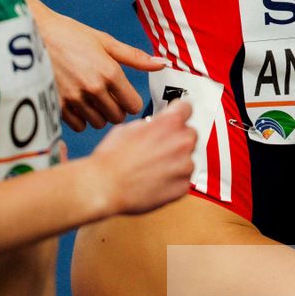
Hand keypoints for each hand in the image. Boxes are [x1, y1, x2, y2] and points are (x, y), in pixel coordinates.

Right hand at [30, 1, 166, 130]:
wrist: (33, 34)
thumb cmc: (70, 34)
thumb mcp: (105, 41)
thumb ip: (134, 57)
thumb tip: (161, 64)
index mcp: (109, 72)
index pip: (133, 105)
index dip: (131, 101)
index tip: (125, 95)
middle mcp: (93, 88)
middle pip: (117, 117)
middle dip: (117, 109)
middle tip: (109, 97)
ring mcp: (74, 99)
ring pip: (98, 123)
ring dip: (99, 115)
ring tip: (92, 99)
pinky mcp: (56, 106)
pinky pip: (78, 125)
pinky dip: (81, 119)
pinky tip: (78, 104)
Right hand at [86, 100, 195, 216]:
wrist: (104, 187)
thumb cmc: (112, 158)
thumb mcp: (130, 128)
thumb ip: (151, 124)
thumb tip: (157, 125)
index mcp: (169, 123)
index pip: (186, 108)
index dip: (178, 112)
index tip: (177, 116)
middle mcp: (182, 142)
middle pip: (189, 134)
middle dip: (177, 138)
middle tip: (158, 148)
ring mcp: (184, 166)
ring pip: (187, 158)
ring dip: (175, 161)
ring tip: (152, 167)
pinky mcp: (183, 186)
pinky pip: (183, 178)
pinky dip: (173, 179)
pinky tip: (154, 180)